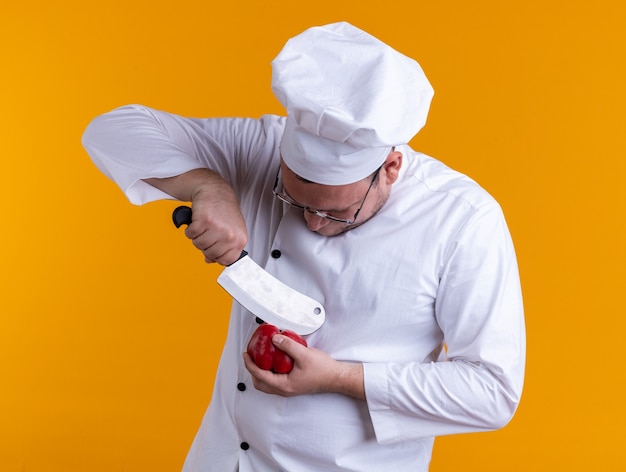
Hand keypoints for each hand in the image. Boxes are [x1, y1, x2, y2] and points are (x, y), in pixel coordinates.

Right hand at [144, 169, 247, 264]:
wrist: (215, 190)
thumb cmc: (224, 210)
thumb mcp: (231, 231)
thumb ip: (224, 247)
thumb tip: (210, 260)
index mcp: (239, 239)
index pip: (226, 260)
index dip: (217, 256)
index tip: (214, 249)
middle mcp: (230, 235)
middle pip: (210, 254)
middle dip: (206, 245)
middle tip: (208, 233)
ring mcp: (218, 228)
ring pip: (199, 245)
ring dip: (197, 236)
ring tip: (204, 226)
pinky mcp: (204, 221)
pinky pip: (191, 235)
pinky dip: (191, 229)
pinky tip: (197, 221)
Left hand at [243, 334, 364, 399]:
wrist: (336, 377)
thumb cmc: (323, 370)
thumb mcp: (304, 354)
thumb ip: (288, 345)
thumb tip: (274, 339)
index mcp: (284, 385)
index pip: (260, 375)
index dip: (250, 364)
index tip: (245, 354)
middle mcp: (284, 389)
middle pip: (260, 383)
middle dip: (252, 369)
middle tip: (251, 356)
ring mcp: (289, 388)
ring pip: (267, 384)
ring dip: (260, 371)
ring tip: (260, 357)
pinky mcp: (293, 385)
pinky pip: (275, 381)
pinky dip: (269, 372)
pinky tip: (274, 360)